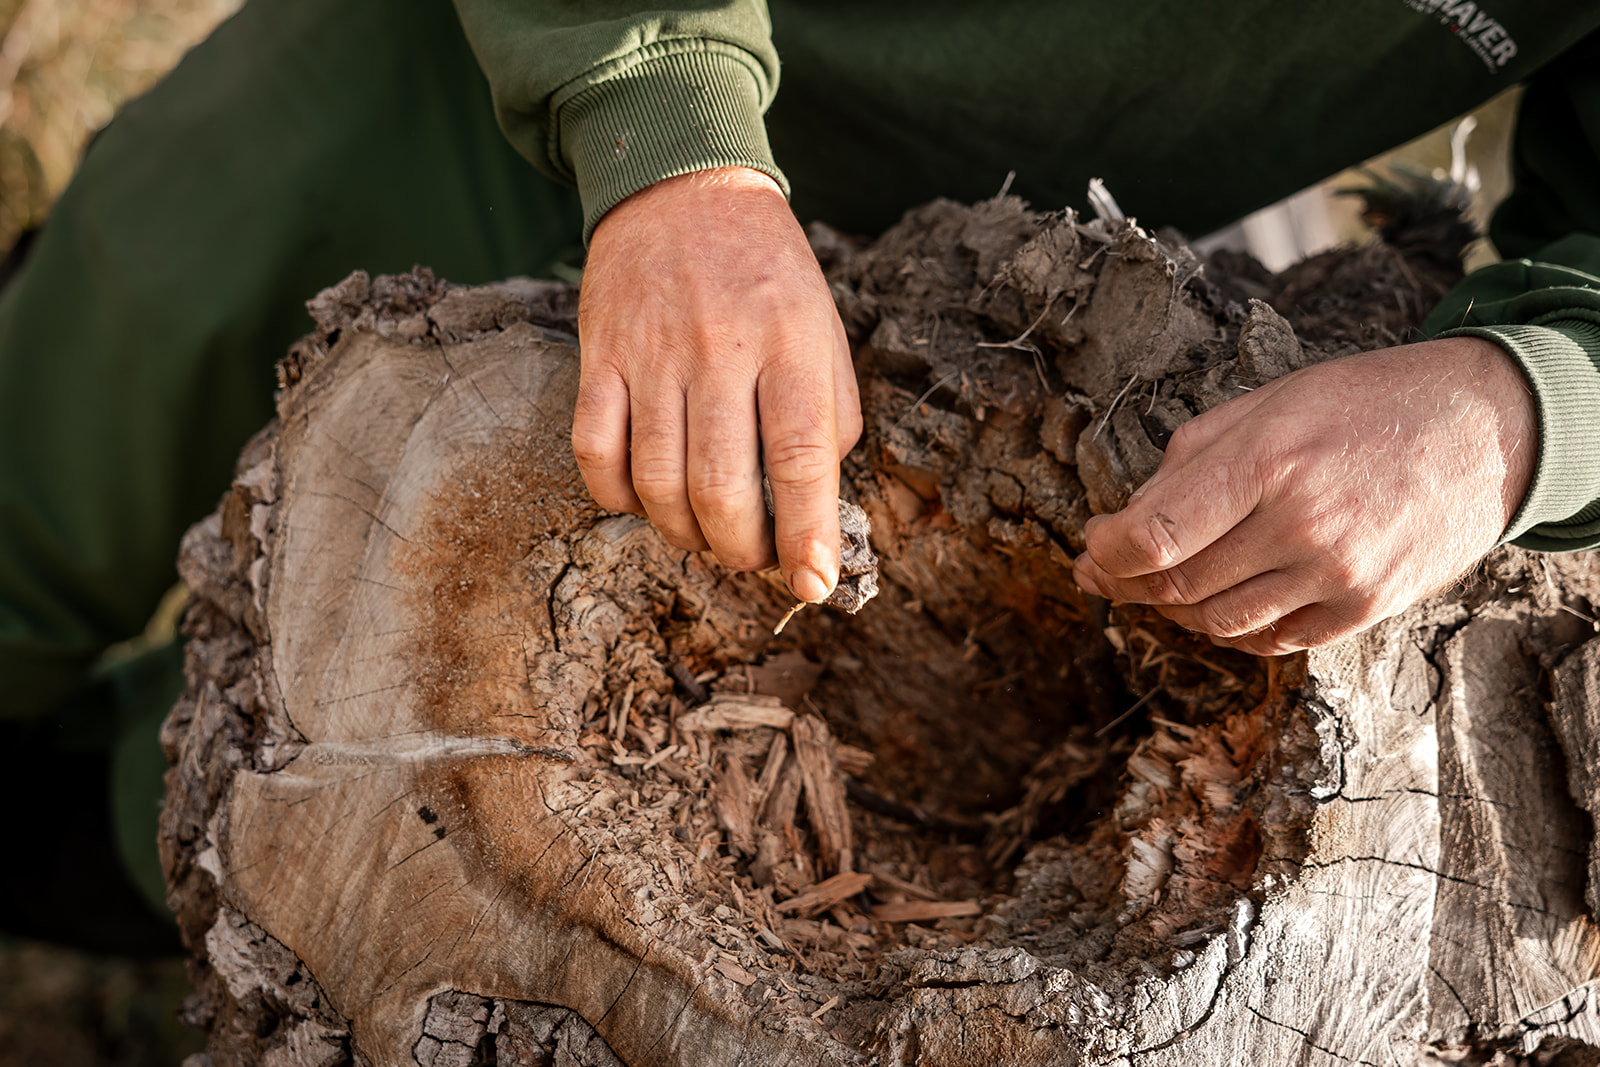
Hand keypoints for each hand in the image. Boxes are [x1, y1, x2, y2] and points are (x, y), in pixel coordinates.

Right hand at [573, 168, 861, 601]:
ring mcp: (652, 354)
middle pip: (721, 487)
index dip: (807, 534)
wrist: (682, 187)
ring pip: (658, 483)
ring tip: (706, 535)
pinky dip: (619, 499)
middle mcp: (720, 350)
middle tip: (752, 556)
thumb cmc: (767, 276)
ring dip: (685, 533)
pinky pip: (596, 453)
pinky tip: (646, 501)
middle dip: (741, 549)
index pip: (800, 458)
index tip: (813, 584)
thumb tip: (818, 509)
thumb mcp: (826, 331)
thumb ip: (831, 417)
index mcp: (791, 344)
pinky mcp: (599, 355)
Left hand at [1071, 337, 1536, 654]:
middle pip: (1178, 585)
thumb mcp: (1268, 403)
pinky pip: (1272, 641)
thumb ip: (1190, 459)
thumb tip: (1125, 515)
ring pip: (1218, 622)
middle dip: (1127, 583)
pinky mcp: (1365, 610)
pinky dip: (1231, 629)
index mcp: (1269, 461)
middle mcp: (1303, 525)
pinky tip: (1218, 603)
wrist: (1485, 430)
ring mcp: (1338, 576)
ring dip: (1173, 609)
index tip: (1090, 547)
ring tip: (1158, 585)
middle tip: (1104, 572)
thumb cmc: (1366, 404)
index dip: (1107, 551)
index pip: (1154, 535)